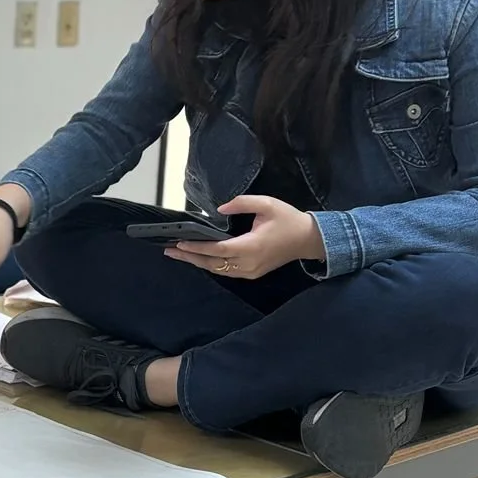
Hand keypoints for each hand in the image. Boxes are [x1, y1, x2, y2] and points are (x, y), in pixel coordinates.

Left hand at [165, 196, 324, 281]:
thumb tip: (220, 208)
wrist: (308, 239)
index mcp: (251, 246)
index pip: (217, 249)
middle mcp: (248, 263)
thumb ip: (242, 203)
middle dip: (189, 257)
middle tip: (169, 250)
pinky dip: (210, 265)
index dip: (197, 247)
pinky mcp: (252, 274)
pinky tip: (198, 258)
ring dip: (197, 262)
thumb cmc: (288, 219)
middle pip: (212, 263)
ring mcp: (250, 272)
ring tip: (178, 253)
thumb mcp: (266, 204)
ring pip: (218, 270)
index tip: (179, 242)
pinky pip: (226, 271)